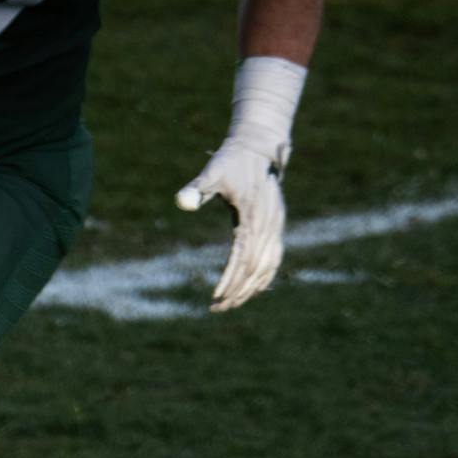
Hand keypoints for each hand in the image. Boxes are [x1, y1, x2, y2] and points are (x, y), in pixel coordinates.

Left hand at [177, 139, 288, 310]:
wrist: (259, 149)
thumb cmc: (231, 162)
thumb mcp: (212, 173)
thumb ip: (196, 188)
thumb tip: (180, 202)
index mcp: (254, 218)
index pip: (242, 259)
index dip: (230, 281)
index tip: (215, 298)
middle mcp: (269, 227)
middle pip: (256, 269)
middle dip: (238, 292)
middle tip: (217, 308)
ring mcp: (276, 228)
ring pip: (268, 268)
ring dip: (251, 289)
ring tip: (231, 304)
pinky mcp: (277, 227)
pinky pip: (274, 259)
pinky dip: (264, 277)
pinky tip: (252, 289)